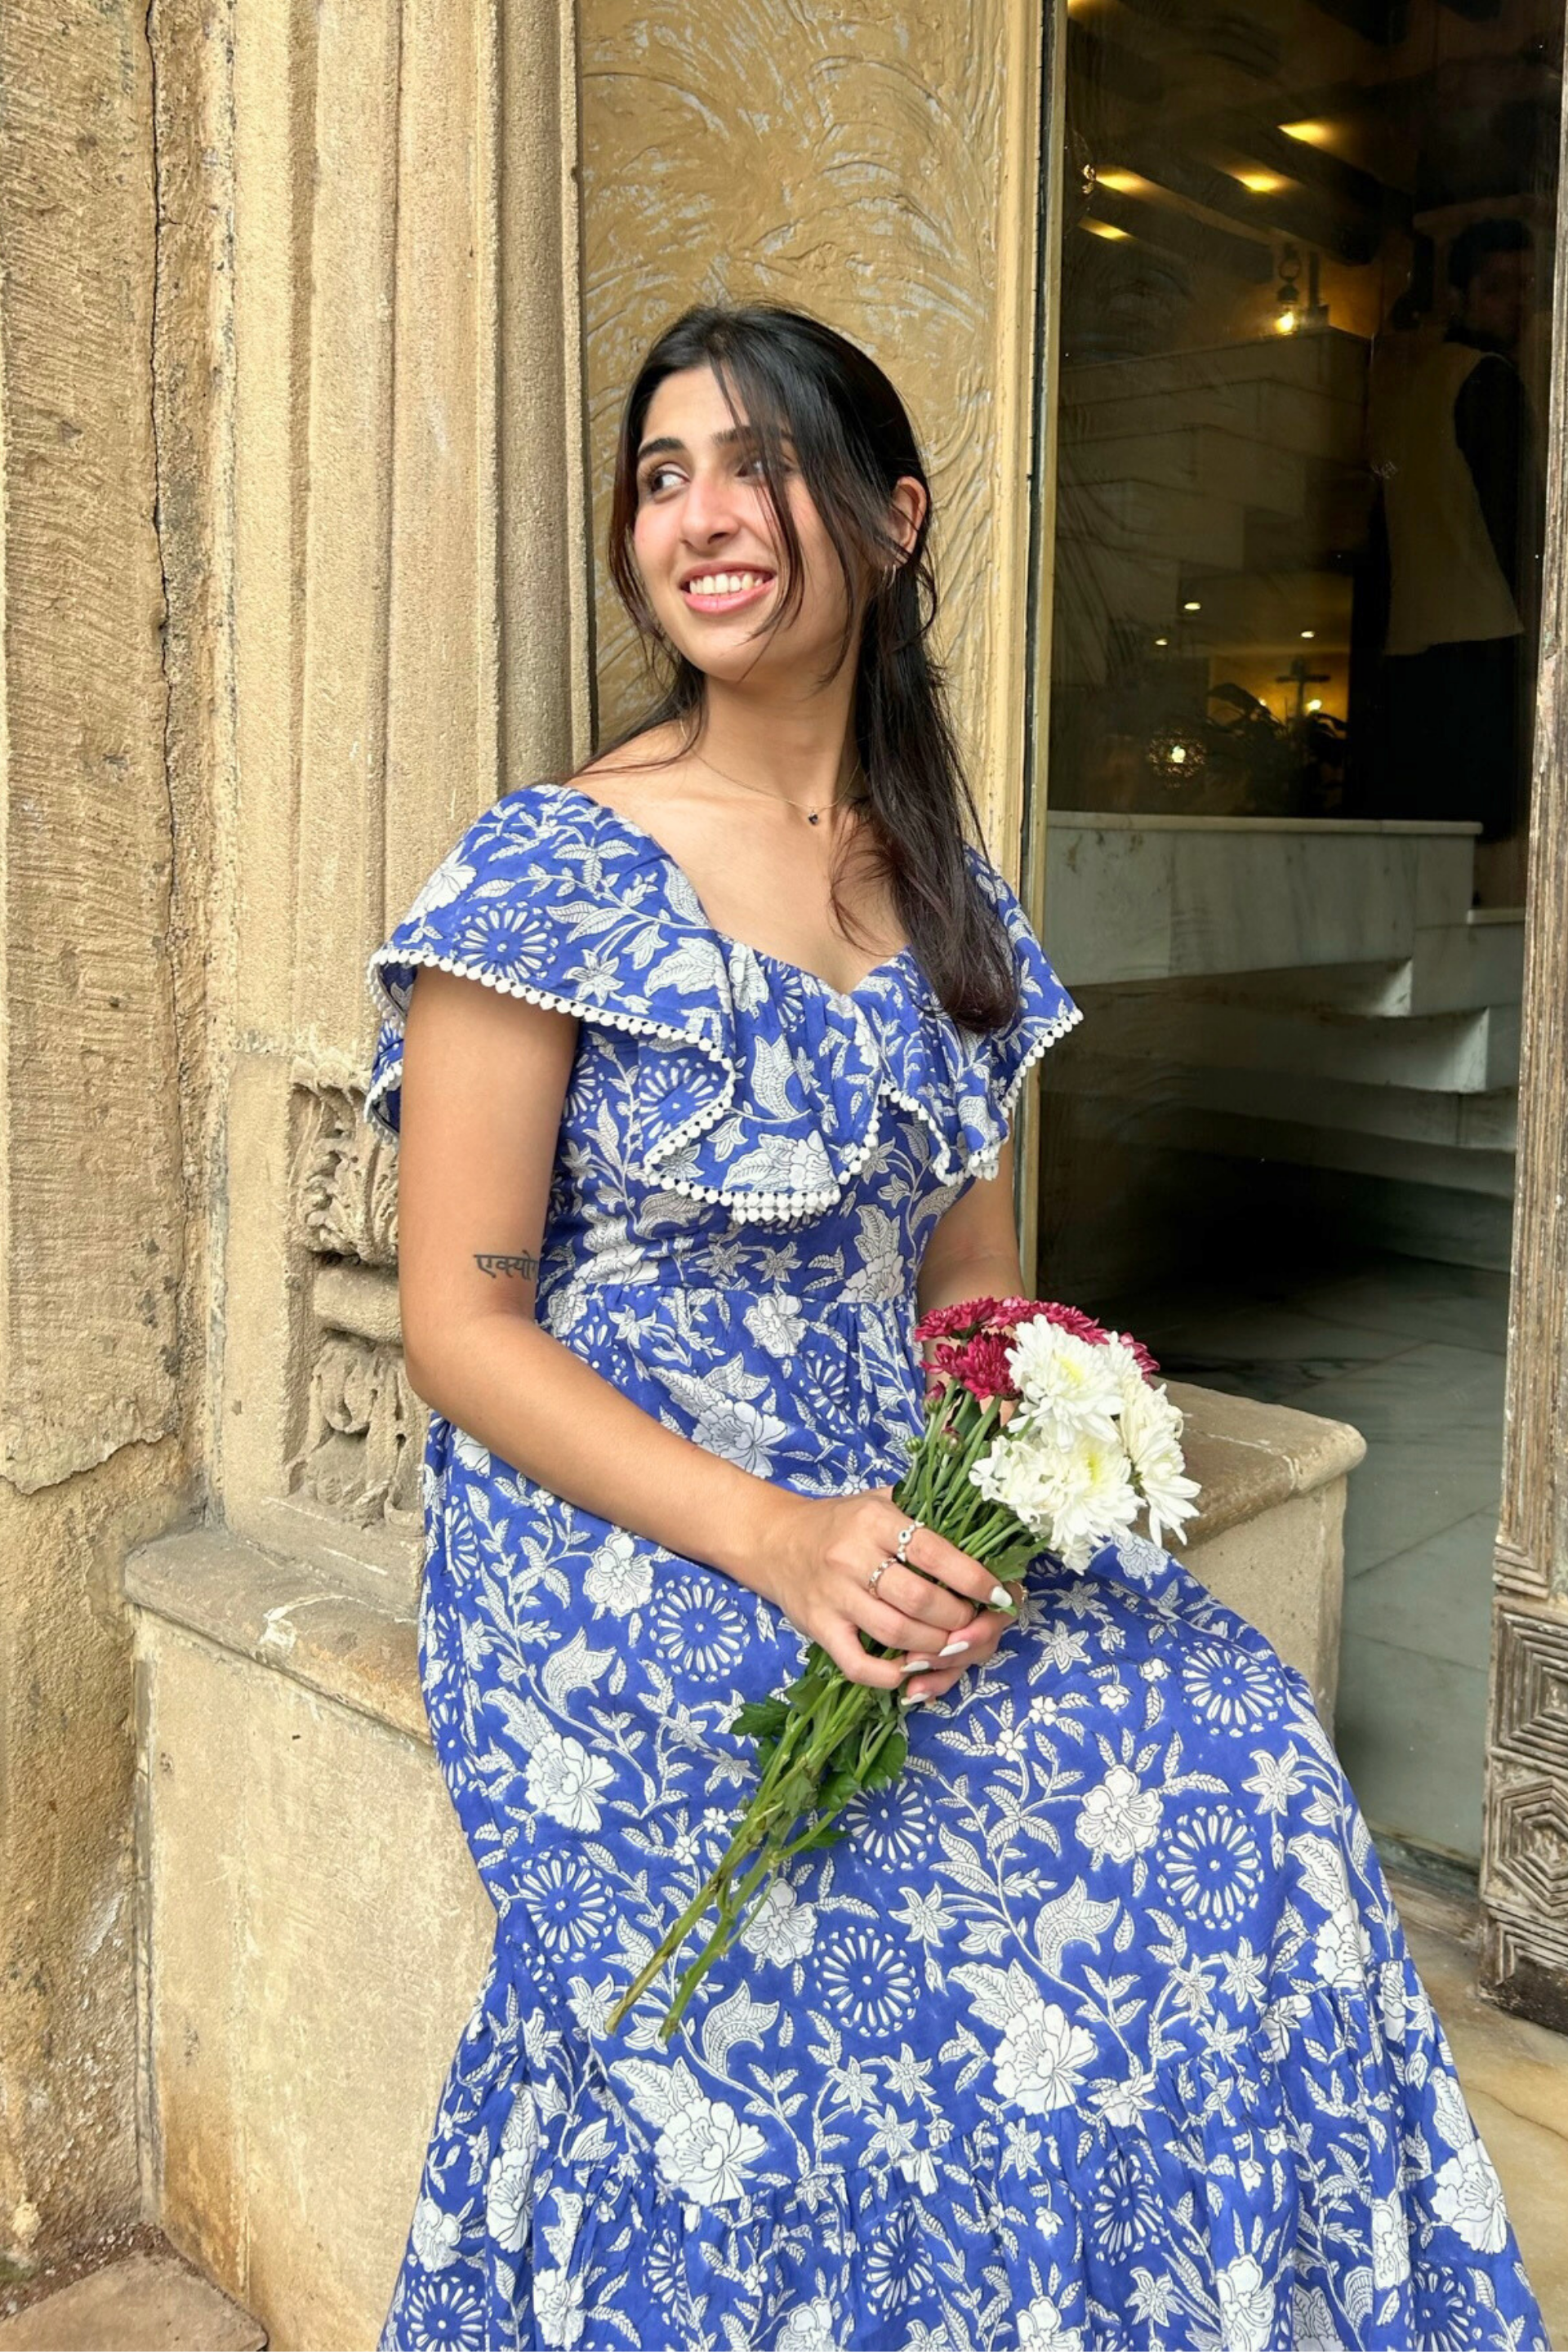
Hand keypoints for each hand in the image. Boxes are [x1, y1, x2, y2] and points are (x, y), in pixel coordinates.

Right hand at [761, 1484, 1014, 1695]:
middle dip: (958, 1618)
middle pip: (920, 1600)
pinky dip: (889, 1675)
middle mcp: (853, 1557)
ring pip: (896, 1633)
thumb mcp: (878, 1501)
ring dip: (934, 1647)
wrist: (773, 1539)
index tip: (1000, 1593)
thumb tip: (986, 1527)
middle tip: (974, 1622)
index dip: (974, 1578)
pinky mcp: (818, 1627)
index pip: (935, 1552)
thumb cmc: (838, 1523)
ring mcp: (834, 1595)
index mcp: (875, 1520)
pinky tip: (910, 1670)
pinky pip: (857, 1663)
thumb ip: (922, 1511)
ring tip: (952, 1644)